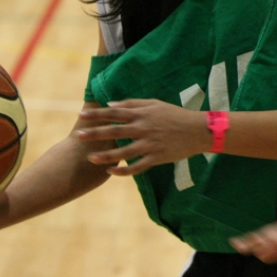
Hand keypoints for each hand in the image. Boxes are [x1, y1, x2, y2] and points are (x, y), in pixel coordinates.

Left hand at [77, 99, 208, 175]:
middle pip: (115, 131)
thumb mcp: (155, 104)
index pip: (115, 112)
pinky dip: (123, 171)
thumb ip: (133, 103)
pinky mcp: (157, 158)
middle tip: (78, 135)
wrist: (198, 130)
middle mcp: (143, 128)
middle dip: (95, 133)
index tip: (81, 114)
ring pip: (123, 152)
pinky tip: (111, 172)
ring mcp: (150, 144)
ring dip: (106, 155)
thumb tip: (110, 104)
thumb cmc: (175, 115)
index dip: (97, 114)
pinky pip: (137, 167)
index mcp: (142, 114)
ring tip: (91, 158)